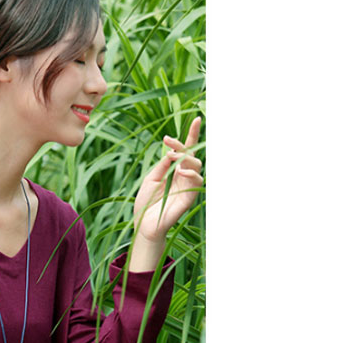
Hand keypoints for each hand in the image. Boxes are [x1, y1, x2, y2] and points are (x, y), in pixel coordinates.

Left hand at [133, 116, 203, 242]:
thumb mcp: (151, 178)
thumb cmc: (145, 202)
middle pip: (192, 154)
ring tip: (173, 156)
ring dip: (186, 157)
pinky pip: (197, 180)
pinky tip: (181, 170)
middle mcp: (184, 175)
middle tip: (169, 142)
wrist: (144, 223)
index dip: (193, 134)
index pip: (186, 149)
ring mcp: (188, 185)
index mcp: (174, 169)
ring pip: (197, 164)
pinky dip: (191, 172)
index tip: (197, 118)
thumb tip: (173, 150)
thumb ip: (163, 164)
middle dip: (183, 144)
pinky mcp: (190, 196)